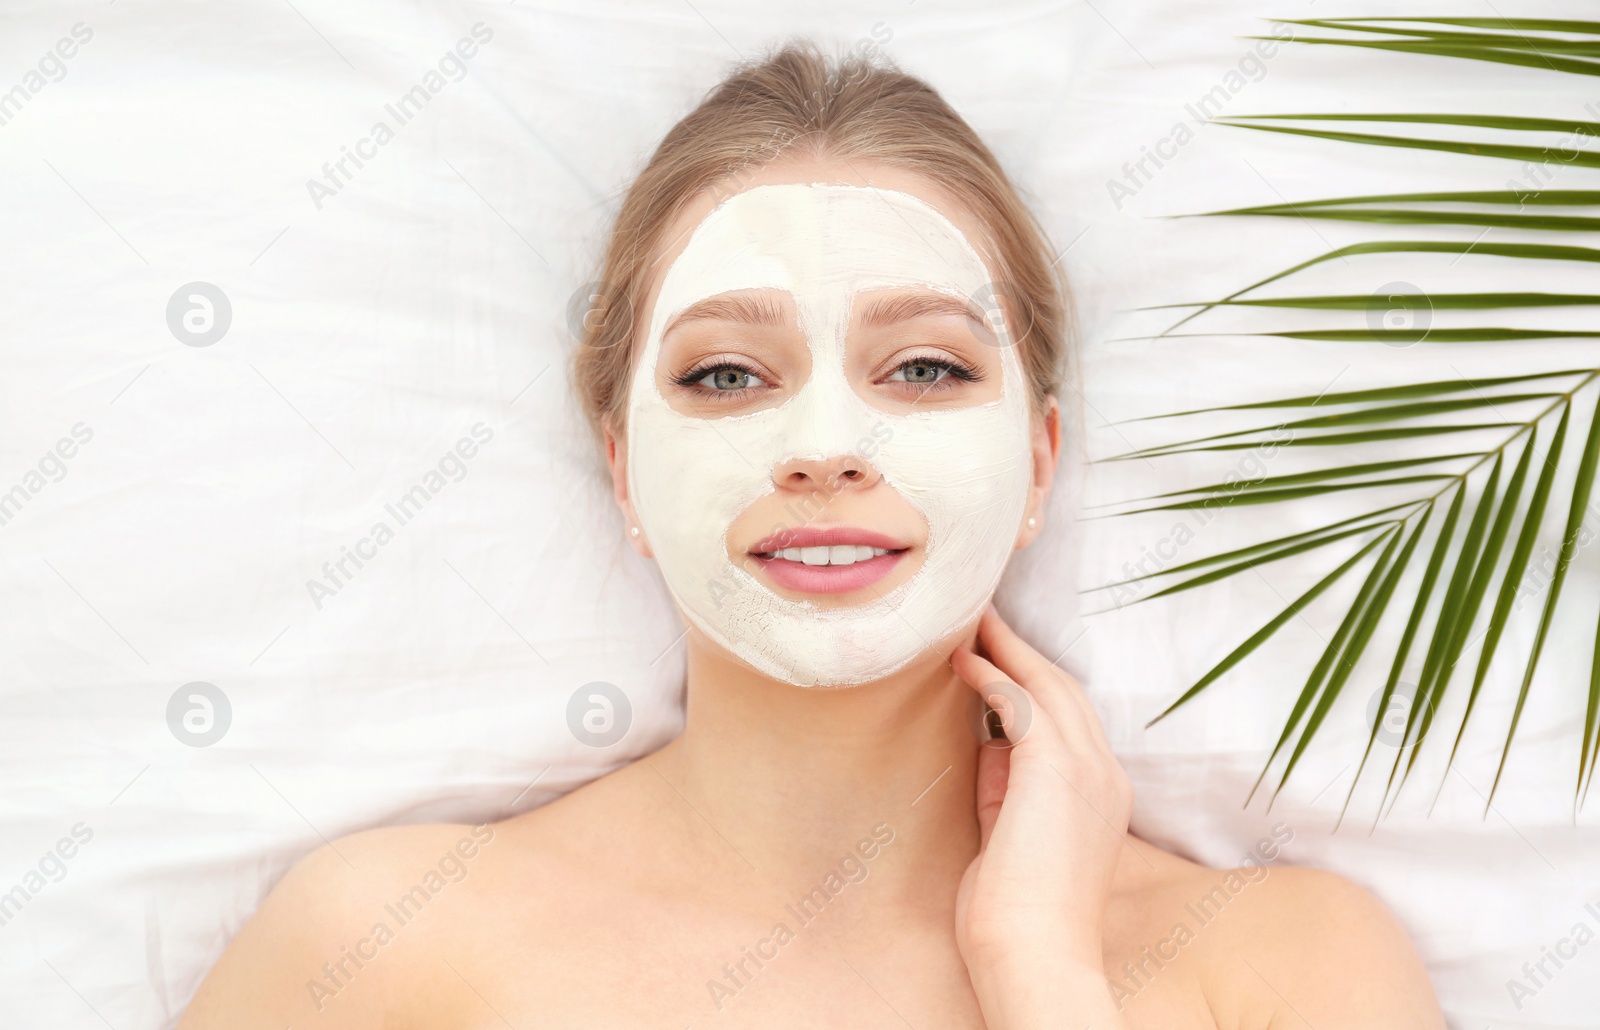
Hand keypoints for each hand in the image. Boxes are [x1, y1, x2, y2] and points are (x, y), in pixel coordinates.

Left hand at [950, 606, 1133, 1028]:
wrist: (1033, 954)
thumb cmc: (1016, 913)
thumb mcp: (1011, 836)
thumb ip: (1005, 789)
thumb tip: (987, 745)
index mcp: (1103, 795)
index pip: (1072, 720)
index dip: (1036, 683)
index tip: (1002, 657)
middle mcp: (1104, 775)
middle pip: (1065, 691)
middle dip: (1025, 651)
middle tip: (987, 618)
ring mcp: (1087, 769)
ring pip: (1048, 686)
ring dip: (1008, 650)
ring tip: (973, 622)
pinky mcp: (1056, 768)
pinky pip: (1021, 702)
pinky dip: (993, 676)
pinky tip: (964, 661)